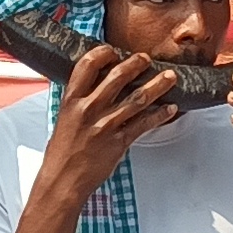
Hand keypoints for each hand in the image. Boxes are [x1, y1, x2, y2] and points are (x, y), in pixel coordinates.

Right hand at [42, 43, 179, 202]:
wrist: (62, 180)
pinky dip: (159, 115)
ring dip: (157, 85)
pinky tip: (170, 108)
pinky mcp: (118, 142)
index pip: (87, 65)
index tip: (114, 52)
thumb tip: (96, 84)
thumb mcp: (64, 118)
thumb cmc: (62, 152)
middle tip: (147, 58)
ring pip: (137, 98)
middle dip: (136, 63)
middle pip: (117, 77)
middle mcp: (88, 109)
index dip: (103, 54)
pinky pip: (144, 123)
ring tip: (170, 76)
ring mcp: (105, 125)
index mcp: (71, 100)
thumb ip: (80, 101)